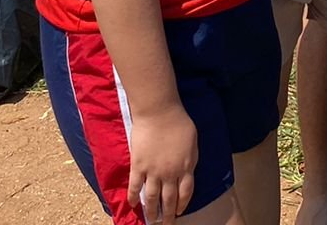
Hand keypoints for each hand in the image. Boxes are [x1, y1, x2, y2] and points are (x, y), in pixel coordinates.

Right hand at [127, 103, 197, 222]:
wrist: (159, 112)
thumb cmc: (179, 123)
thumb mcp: (193, 143)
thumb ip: (190, 159)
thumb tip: (188, 171)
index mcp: (186, 167)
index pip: (185, 193)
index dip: (182, 204)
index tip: (179, 212)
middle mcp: (170, 173)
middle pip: (169, 199)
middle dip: (167, 215)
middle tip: (165, 224)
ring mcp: (153, 171)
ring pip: (152, 198)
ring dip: (151, 211)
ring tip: (150, 220)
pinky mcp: (138, 166)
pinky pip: (135, 186)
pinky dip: (133, 198)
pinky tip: (133, 205)